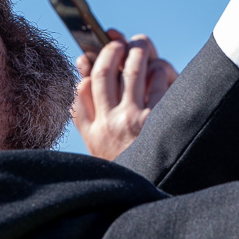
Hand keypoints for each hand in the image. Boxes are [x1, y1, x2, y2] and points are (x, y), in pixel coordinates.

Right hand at [70, 31, 175, 160]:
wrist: (152, 196)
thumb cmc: (137, 170)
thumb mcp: (105, 156)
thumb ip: (93, 124)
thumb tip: (84, 80)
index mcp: (93, 136)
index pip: (80, 94)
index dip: (84, 72)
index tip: (88, 59)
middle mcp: (108, 126)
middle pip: (101, 74)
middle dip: (109, 51)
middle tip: (116, 42)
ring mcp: (130, 120)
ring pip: (129, 70)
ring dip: (135, 50)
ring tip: (139, 43)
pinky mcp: (155, 117)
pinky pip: (154, 80)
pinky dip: (156, 68)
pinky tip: (159, 69)